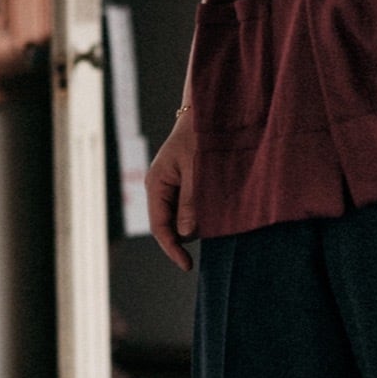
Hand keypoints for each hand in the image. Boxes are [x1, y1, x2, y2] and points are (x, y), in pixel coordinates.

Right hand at [148, 105, 201, 271]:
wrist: (209, 111)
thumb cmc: (201, 135)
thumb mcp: (198, 169)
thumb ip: (191, 202)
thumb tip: (185, 235)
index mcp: (157, 184)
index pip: (159, 227)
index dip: (172, 249)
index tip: (187, 266)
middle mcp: (160, 188)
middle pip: (169, 226)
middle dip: (187, 236)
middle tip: (216, 230)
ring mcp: (170, 187)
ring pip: (181, 219)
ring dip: (197, 222)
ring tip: (219, 210)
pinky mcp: (182, 184)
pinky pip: (188, 208)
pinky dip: (201, 213)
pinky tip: (216, 205)